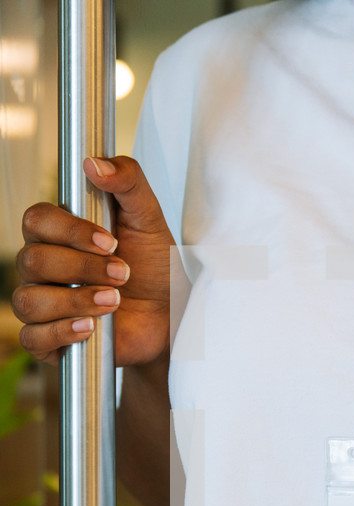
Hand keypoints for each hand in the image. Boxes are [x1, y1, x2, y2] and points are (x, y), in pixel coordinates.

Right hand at [12, 155, 172, 366]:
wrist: (171, 316)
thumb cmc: (155, 267)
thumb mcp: (149, 219)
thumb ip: (128, 181)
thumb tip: (94, 163)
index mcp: (58, 234)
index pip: (36, 220)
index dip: (70, 231)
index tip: (111, 242)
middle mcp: (44, 267)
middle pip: (32, 260)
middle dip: (83, 269)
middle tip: (123, 274)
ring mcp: (44, 304)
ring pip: (29, 300)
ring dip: (75, 301)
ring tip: (114, 302)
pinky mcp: (50, 340)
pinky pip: (32, 338)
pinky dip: (60, 333)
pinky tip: (90, 328)